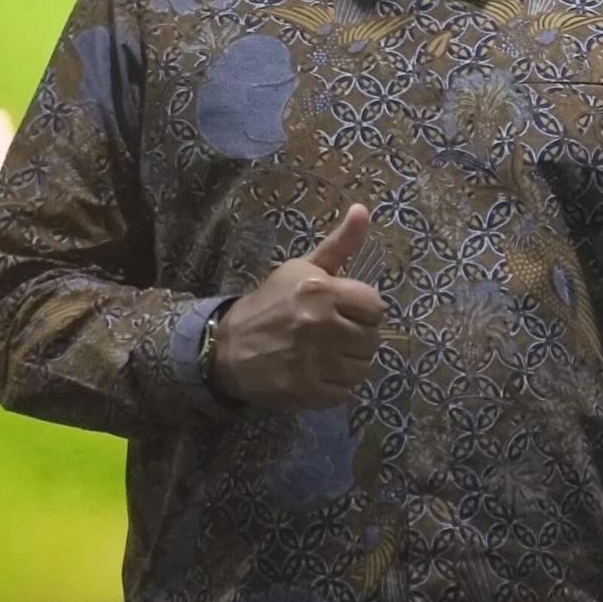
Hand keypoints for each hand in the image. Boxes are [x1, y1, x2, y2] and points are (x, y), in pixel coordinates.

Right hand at [212, 204, 384, 409]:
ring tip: (329, 354)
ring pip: (362, 367)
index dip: (364, 310)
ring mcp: (312, 361)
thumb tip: (364, 210)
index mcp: (321, 290)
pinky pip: (345, 392)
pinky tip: (319, 373)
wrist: (227, 347)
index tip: (347, 311)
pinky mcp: (305, 390)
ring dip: (350, 362)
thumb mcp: (303, 268)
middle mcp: (318, 324)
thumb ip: (340, 243)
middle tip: (336, 334)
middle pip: (371, 338)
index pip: (375, 306)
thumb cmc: (272, 303)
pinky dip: (337, 385)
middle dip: (358, 336)